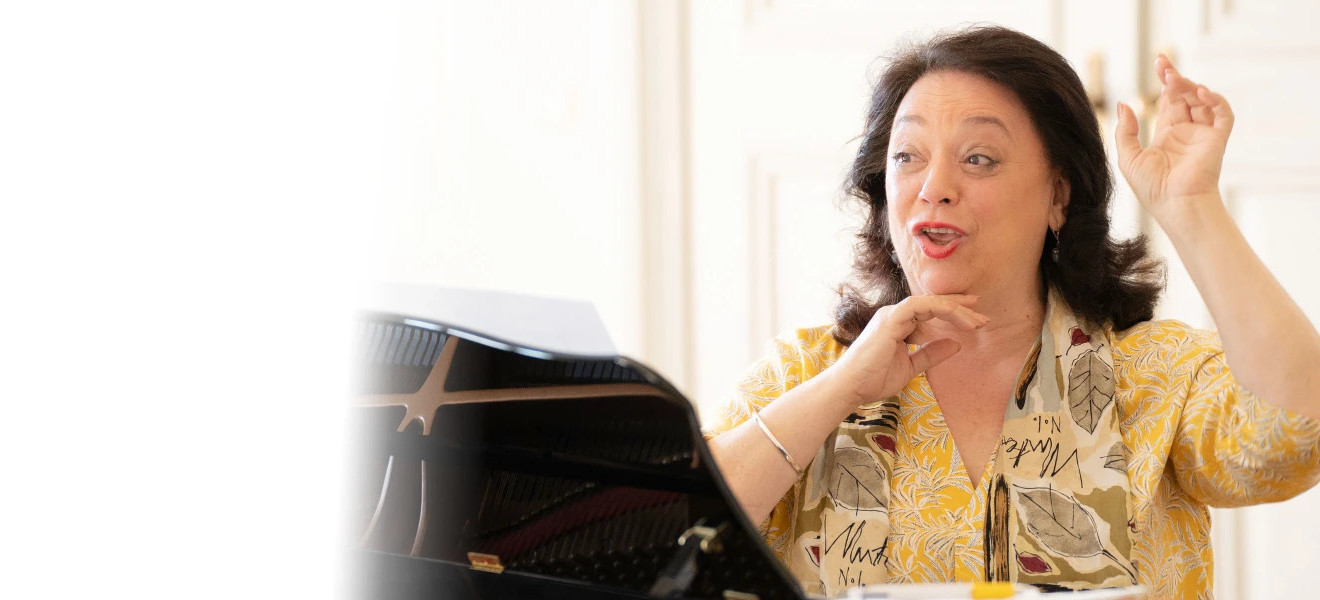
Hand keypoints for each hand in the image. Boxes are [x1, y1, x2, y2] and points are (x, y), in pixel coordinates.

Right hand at [829, 294, 986, 406]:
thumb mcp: (910, 367)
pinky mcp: (890, 319)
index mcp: (898, 325)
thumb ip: (931, 354)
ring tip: (976, 321)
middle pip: (933, 303)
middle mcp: (895, 315)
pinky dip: (942, 309)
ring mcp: (892, 315)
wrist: (851, 387)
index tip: (975, 319)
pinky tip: (959, 317)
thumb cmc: (873, 379)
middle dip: (960, 307)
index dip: (953, 313)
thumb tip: (956, 345)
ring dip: (956, 309)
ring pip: (930, 302)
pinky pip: (921, 306)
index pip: (930, 312)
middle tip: (983, 314)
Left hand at [1115, 54, 1233, 222]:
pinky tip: (1200, 93)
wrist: (1175, 205)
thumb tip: (1123, 104)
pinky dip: (1215, 100)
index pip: (1169, 101)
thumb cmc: (1151, 188)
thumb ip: (1125, 131)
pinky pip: (1223, 114)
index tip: (1158, 64)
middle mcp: (1187, 131)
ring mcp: (1203, 134)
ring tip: (1175, 79)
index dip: (1165, 82)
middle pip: (1184, 95)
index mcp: (1167, 134)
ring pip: (1202, 100)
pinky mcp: (1217, 139)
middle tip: (1163, 63)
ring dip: (1190, 86)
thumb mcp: (1129, 157)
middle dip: (1175, 78)